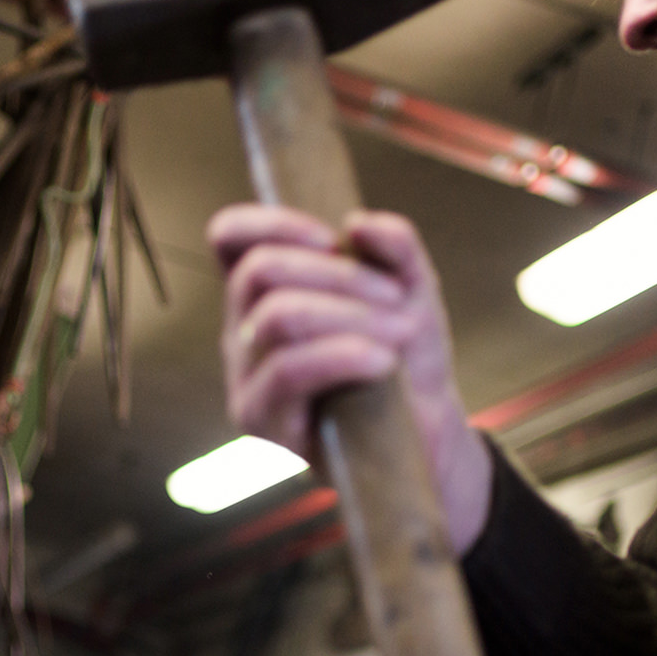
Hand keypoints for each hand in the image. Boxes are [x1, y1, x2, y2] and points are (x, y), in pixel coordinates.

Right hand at [211, 204, 492, 552]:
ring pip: (276, 318)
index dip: (270, 222)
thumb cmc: (405, 360)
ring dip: (349, 314)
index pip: (229, 238)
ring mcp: (247, 379)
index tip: (330, 236)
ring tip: (403, 331)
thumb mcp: (411, 290)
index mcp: (267, 293)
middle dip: (337, 273)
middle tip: (396, 296)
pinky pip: (288, 372)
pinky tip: (382, 361)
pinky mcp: (264, 424)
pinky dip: (342, 356)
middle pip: (258, 270)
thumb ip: (394, 248)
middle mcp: (245, 332)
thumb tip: (358, 222)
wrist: (427, 433)